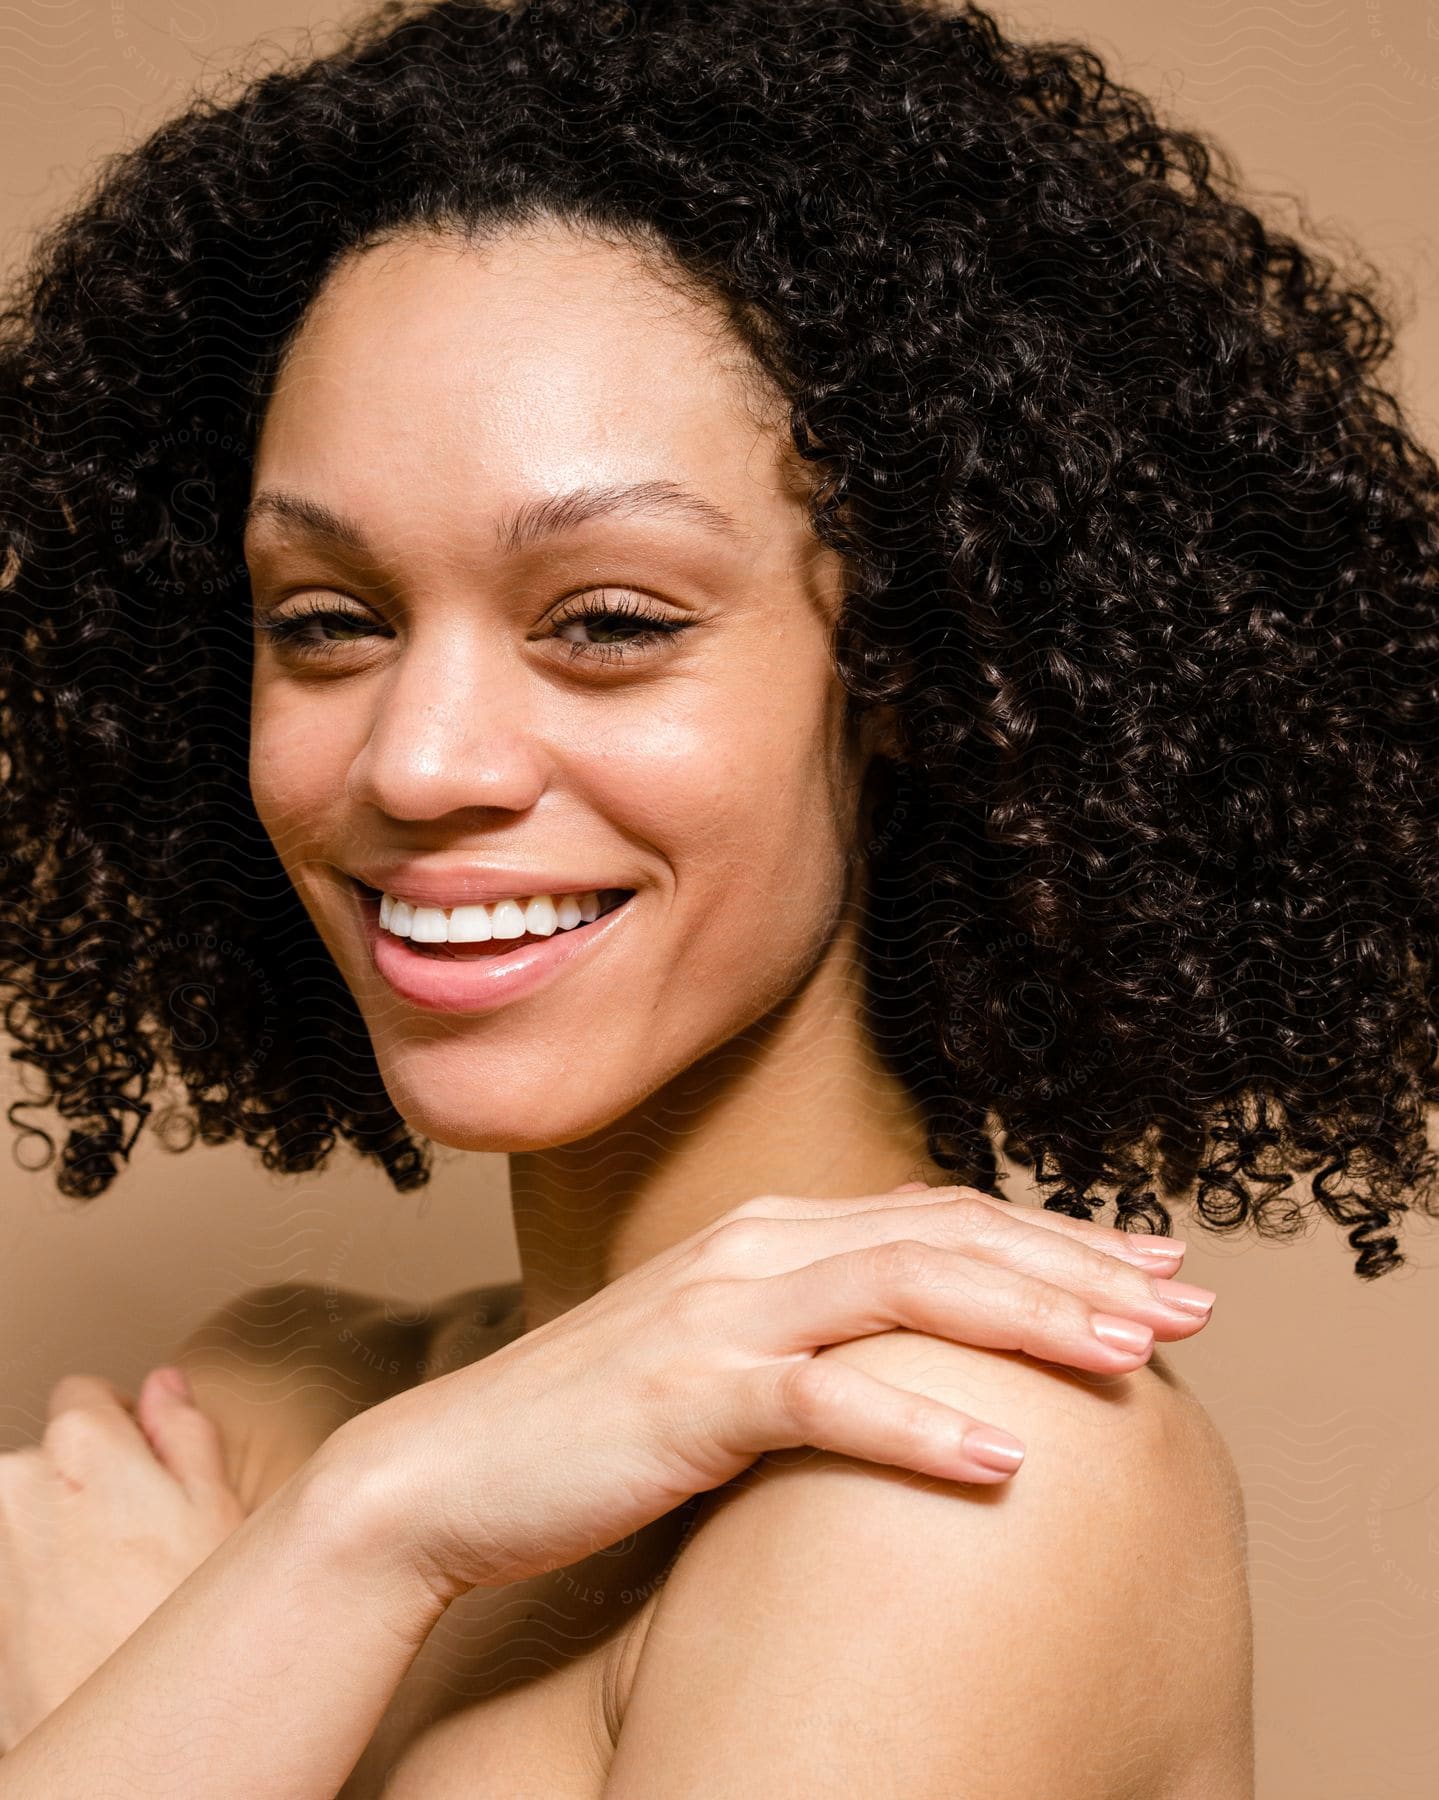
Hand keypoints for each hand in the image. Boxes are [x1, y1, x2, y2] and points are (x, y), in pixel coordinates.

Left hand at [0, 1367, 245, 1751]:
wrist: (131, 1755)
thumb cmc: (179, 1627)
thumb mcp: (219, 1509)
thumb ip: (184, 1430)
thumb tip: (165, 1386)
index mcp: (78, 1445)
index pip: (86, 1391)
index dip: (128, 1426)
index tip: (153, 1466)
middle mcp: (13, 1488)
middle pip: (52, 1457)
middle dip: (92, 1483)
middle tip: (150, 1535)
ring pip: (30, 1517)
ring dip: (64, 1535)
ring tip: (121, 1586)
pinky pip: (17, 1573)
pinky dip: (46, 1586)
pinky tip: (91, 1619)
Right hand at [312, 1184, 1213, 1606]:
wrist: (448, 1471)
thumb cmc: (595, 1423)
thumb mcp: (720, 1354)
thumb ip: (813, 1330)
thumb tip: (921, 1355)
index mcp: (770, 1232)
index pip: (942, 1215)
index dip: (1056, 1235)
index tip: (1152, 1264)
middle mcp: (756, 1249)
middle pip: (949, 1237)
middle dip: (1079, 1264)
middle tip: (1189, 1302)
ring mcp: (721, 1315)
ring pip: (909, 1294)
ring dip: (1033, 1321)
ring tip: (1136, 1359)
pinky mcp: (691, 1395)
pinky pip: (825, 1403)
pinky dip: (920, 1428)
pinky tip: (1007, 1465)